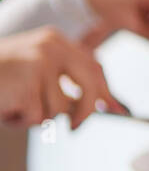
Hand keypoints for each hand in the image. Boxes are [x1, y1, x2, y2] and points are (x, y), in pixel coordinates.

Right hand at [0, 27, 125, 127]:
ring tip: (11, 104)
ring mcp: (39, 63)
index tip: (116, 109)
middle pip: (90, 86)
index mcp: (55, 40)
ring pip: (59, 109)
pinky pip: (36, 117)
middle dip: (86, 112)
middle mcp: (51, 46)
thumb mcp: (32, 73)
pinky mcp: (27, 83)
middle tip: (75, 129)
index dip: (106, 90)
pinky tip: (4, 108)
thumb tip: (100, 105)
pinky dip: (19, 121)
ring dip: (35, 116)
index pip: (94, 66)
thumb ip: (62, 83)